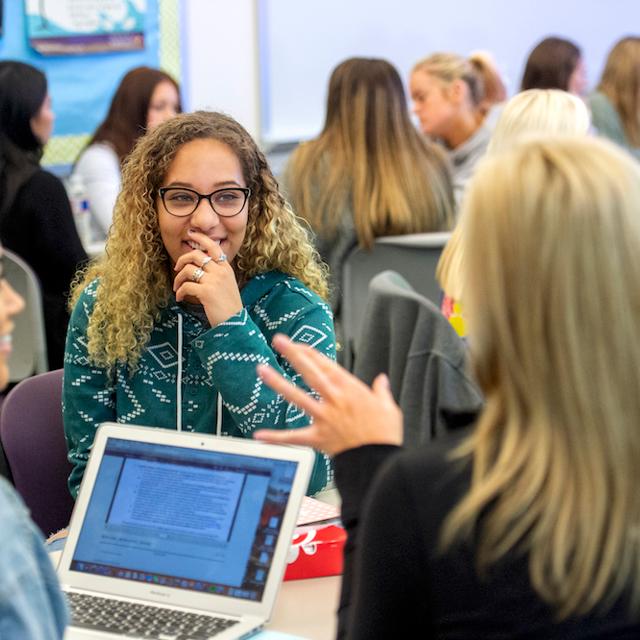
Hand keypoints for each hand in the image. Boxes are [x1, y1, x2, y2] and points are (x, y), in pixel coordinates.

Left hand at [173, 230, 242, 326]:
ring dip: (178, 278)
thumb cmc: (229, 306)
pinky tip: (180, 298)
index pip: (213, 246)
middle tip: (177, 268)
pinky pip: (186, 286)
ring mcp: (214, 281)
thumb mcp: (227, 284)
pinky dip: (180, 292)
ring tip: (177, 288)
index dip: (200, 238)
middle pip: (196, 255)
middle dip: (182, 260)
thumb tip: (198, 267)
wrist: (235, 323)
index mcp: (226, 268)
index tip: (190, 233)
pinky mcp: (206, 292)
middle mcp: (220, 271)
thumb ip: (216, 273)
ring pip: (188, 270)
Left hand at [254, 335, 402, 455]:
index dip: (311, 353)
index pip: (326, 365)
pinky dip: (275, 437)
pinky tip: (259, 435)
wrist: (379, 461)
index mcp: (350, 389)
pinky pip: (293, 437)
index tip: (298, 344)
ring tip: (262, 370)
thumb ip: (382, 392)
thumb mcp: (389, 408)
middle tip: (278, 340)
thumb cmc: (385, 435)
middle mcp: (334, 399)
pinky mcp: (318, 438)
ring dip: (278, 382)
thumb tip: (382, 381)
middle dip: (293, 354)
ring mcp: (324, 417)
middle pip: (310, 372)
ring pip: (297, 396)